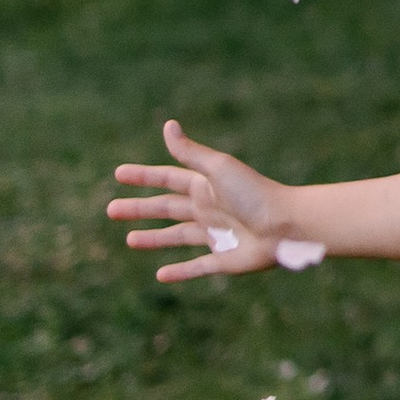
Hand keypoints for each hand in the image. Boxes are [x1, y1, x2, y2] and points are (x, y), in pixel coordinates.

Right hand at [107, 119, 297, 282]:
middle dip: (139, 209)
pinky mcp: (225, 259)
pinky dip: (180, 272)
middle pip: (166, 209)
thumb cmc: (255, 193)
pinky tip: (161, 275)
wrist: (288, 224)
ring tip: (130, 240)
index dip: (143, 176)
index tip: (118, 174)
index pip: (167, 178)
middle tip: (110, 210)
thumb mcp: (218, 169)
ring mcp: (217, 235)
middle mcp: (209, 209)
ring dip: (154, 239)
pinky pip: (198, 266)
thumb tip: (167, 125)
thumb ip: (190, 153)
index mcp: (206, 186)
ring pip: (177, 237)